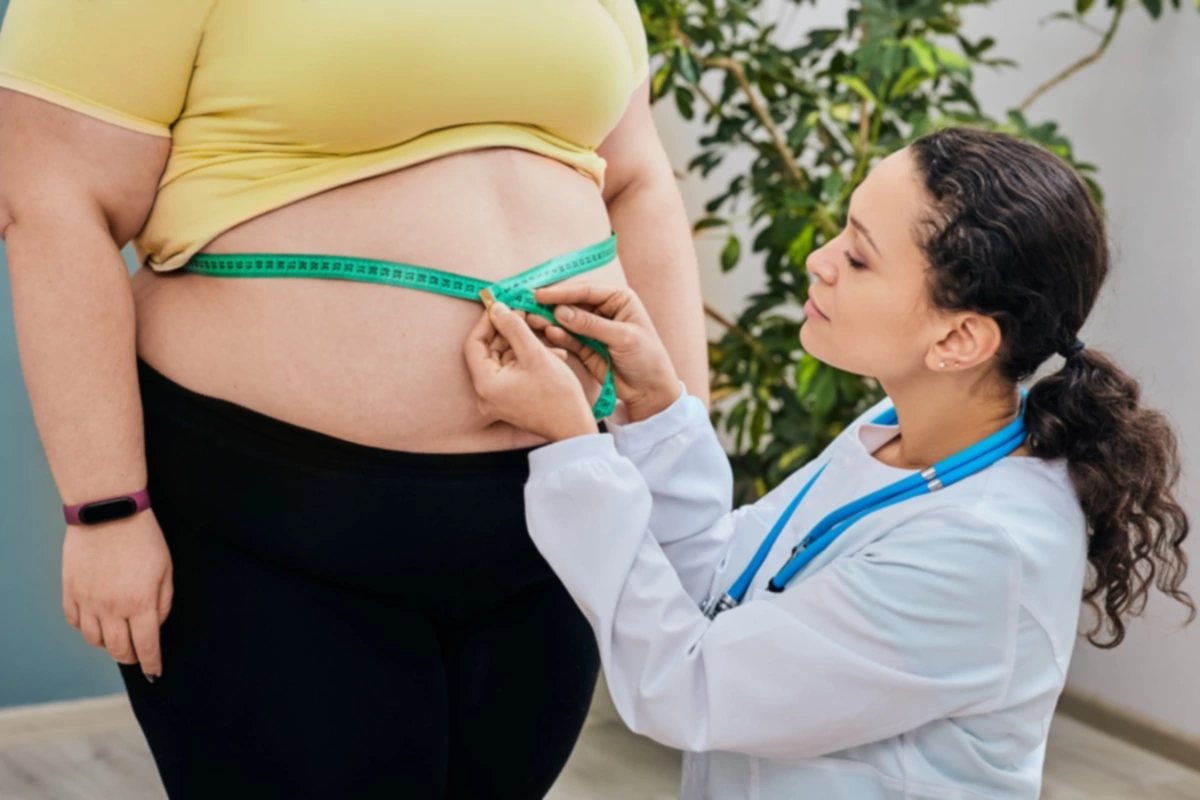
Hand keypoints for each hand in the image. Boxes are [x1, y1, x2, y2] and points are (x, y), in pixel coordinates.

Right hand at [62, 509, 171, 681]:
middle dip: (130, 657)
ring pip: (94, 640)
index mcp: (140, 603)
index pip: (146, 646)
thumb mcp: (166, 569)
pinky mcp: (70, 591)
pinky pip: (75, 622)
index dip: (151, 663)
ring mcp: (88, 601)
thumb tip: (156, 625)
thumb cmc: (144, 538)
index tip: (155, 673)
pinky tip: (96, 622)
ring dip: (108, 644)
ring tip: (117, 637)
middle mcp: (112, 608)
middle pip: (118, 649)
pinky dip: (86, 628)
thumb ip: (163, 602)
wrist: (109, 513)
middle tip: (137, 656)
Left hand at [464, 302, 598, 441]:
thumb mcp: (535, 354)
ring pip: (503, 361)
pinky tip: (549, 356)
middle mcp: (485, 395)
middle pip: (488, 352)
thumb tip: (496, 308)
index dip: (487, 322)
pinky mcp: (509, 401)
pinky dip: (526, 361)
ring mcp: (497, 400)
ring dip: (522, 346)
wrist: (574, 428)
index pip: (474, 344)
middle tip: (524, 316)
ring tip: (545, 340)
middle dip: (508, 333)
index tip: (501, 306)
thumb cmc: (557, 395)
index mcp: (486, 384)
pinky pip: (511, 373)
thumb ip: (513, 328)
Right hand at [529, 283, 680, 421]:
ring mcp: (593, 328)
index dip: (563, 292)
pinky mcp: (586, 346)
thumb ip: (591, 325)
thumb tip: (560, 311)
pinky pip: (568, 337)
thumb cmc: (646, 359)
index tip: (540, 295)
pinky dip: (558, 335)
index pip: (587, 291)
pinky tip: (548, 333)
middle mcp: (604, 310)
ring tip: (532, 320)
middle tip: (529, 305)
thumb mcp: (622, 338)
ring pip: (567, 320)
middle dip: (552, 305)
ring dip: (550, 320)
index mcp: (619, 299)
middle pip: (573, 303)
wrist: (650, 391)